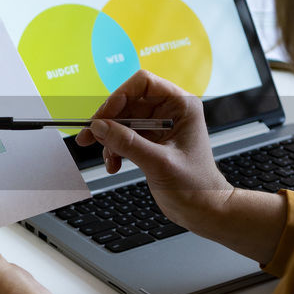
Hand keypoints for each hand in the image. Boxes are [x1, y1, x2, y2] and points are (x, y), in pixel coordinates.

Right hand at [74, 70, 231, 231]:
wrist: (204, 210)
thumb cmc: (197, 186)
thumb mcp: (159, 163)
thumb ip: (127, 143)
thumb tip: (99, 126)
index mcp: (181, 106)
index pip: (143, 83)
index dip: (119, 96)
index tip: (103, 116)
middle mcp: (170, 112)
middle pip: (128, 102)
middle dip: (108, 121)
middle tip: (89, 136)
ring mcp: (160, 127)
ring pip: (123, 120)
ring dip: (109, 139)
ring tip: (107, 158)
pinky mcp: (151, 141)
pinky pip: (124, 136)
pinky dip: (115, 149)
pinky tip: (114, 164)